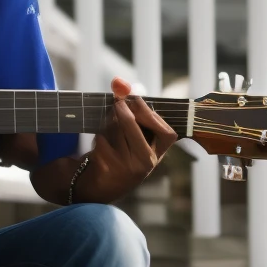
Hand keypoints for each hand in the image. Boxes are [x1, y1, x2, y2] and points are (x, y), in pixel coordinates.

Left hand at [75, 77, 177, 203]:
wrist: (102, 184)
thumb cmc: (123, 152)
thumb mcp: (133, 134)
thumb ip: (130, 105)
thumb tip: (119, 82)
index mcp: (158, 153)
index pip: (167, 133)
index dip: (152, 116)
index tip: (137, 101)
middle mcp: (146, 162)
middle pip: (135, 129)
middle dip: (124, 112)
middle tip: (117, 102)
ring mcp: (126, 167)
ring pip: (115, 132)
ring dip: (109, 123)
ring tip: (108, 126)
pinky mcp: (107, 168)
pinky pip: (101, 140)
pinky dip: (99, 135)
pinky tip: (100, 142)